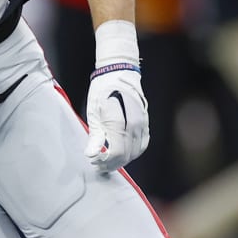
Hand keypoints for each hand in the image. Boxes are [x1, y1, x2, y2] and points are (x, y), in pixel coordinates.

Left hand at [84, 20, 149, 171]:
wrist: (119, 73)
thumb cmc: (103, 90)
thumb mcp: (94, 111)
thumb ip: (94, 135)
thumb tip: (91, 154)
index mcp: (120, 120)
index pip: (116, 152)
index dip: (105, 161)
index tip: (93, 161)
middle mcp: (135, 123)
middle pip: (126, 155)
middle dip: (111, 163)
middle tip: (98, 164)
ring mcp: (143, 123)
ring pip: (136, 152)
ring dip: (122, 160)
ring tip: (108, 160)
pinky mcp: (146, 123)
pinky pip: (142, 144)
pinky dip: (133, 152)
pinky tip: (122, 153)